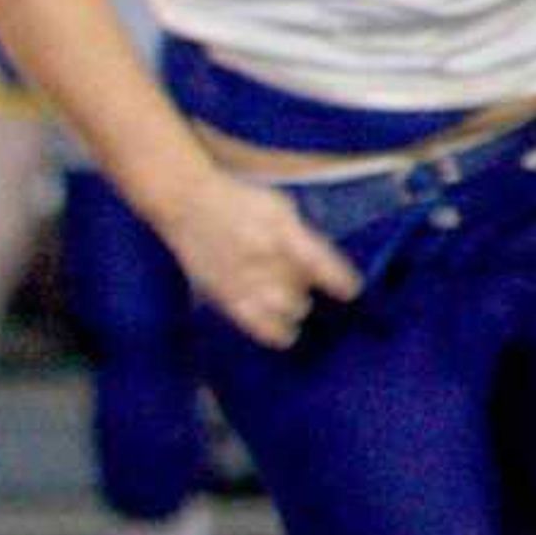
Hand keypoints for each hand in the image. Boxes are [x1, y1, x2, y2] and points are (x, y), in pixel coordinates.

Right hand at [159, 172, 361, 350]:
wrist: (186, 203)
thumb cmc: (239, 200)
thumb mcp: (279, 207)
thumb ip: (301, 236)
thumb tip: (319, 268)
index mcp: (281, 232)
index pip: (321, 265)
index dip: (341, 283)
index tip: (350, 291)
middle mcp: (264, 258)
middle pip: (303, 289)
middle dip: (307, 291)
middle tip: (303, 286)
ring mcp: (242, 280)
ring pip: (285, 310)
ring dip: (294, 308)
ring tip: (294, 304)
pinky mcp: (223, 295)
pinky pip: (256, 325)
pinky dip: (275, 332)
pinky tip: (284, 334)